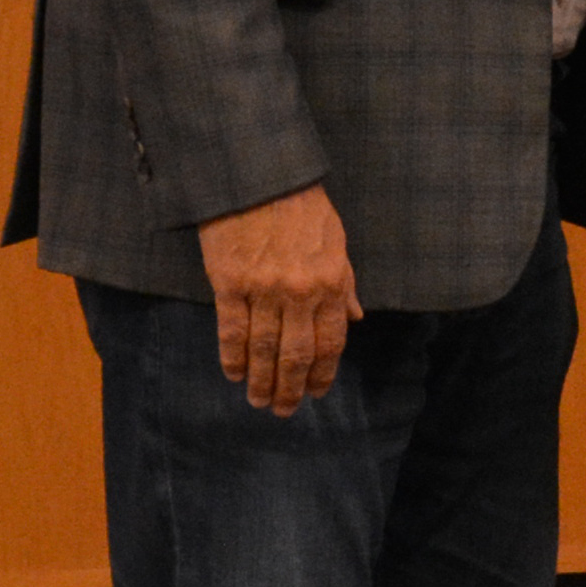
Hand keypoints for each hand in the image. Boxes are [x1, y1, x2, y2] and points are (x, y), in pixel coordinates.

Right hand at [199, 185, 360, 415]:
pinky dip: (232, 357)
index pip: (331, 342)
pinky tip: (233, 374)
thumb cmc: (301, 205)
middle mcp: (299, 292)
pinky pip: (232, 331)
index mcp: (330, 282)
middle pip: (296, 355)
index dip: (324, 373)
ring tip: (258, 401)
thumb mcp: (336, 240)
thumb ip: (345, 282)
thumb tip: (355, 318)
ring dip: (261, 381)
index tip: (317, 393)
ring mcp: (263, 290)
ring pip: (263, 350)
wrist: (259, 176)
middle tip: (284, 410)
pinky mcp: (229, 283)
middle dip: (291, 388)